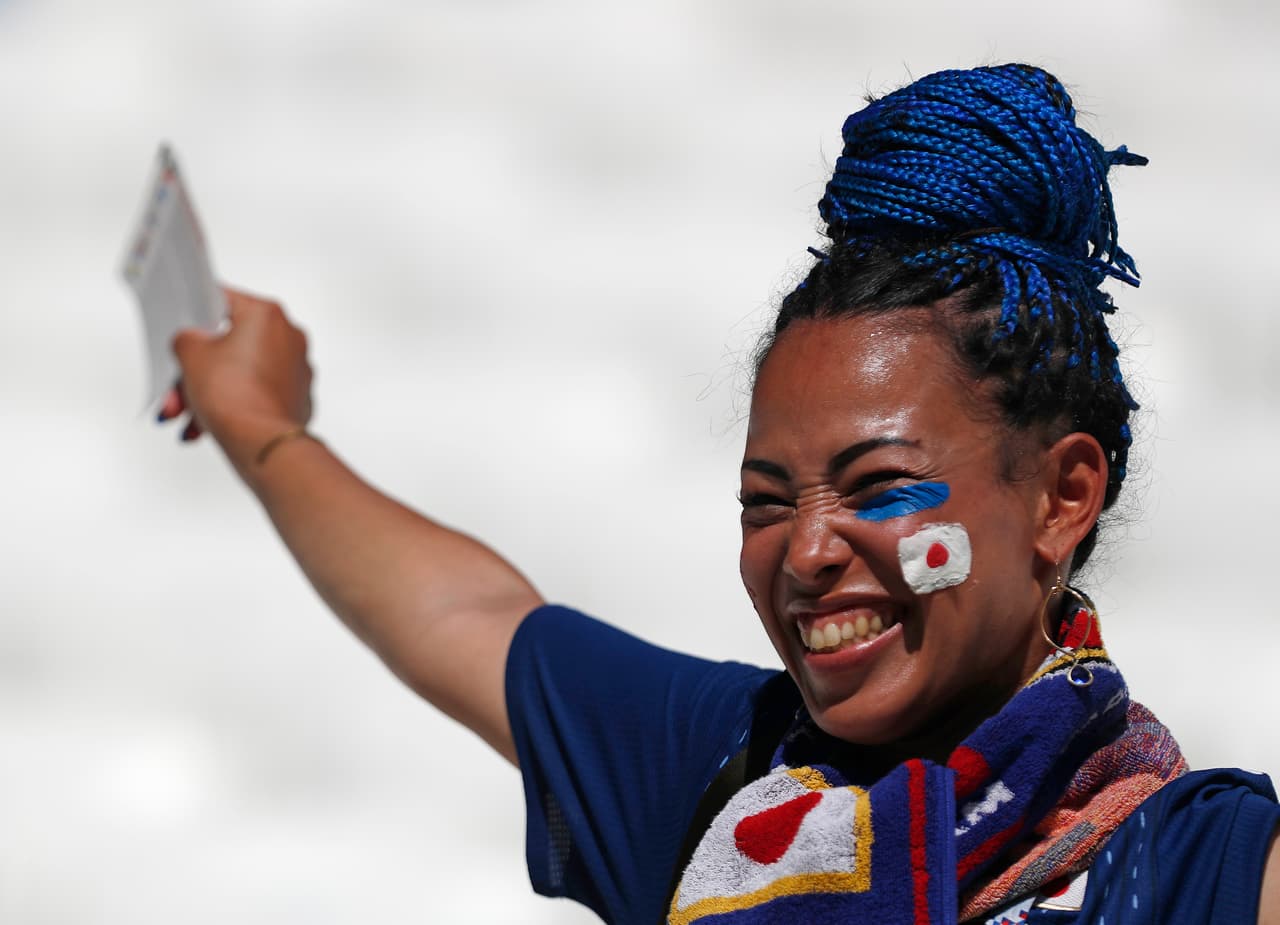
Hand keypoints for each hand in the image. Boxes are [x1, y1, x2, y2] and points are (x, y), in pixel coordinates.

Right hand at [161, 287, 313, 469]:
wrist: (262, 445)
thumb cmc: (235, 397)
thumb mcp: (189, 355)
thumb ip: (186, 338)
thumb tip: (191, 341)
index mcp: (267, 315)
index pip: (223, 300)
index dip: (196, 312)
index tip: (184, 324)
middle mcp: (289, 338)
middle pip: (228, 346)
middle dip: (194, 372)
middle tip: (175, 390)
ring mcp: (296, 370)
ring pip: (239, 374)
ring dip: (206, 394)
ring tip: (184, 416)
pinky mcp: (297, 398)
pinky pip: (255, 395)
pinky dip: (231, 406)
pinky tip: (205, 425)